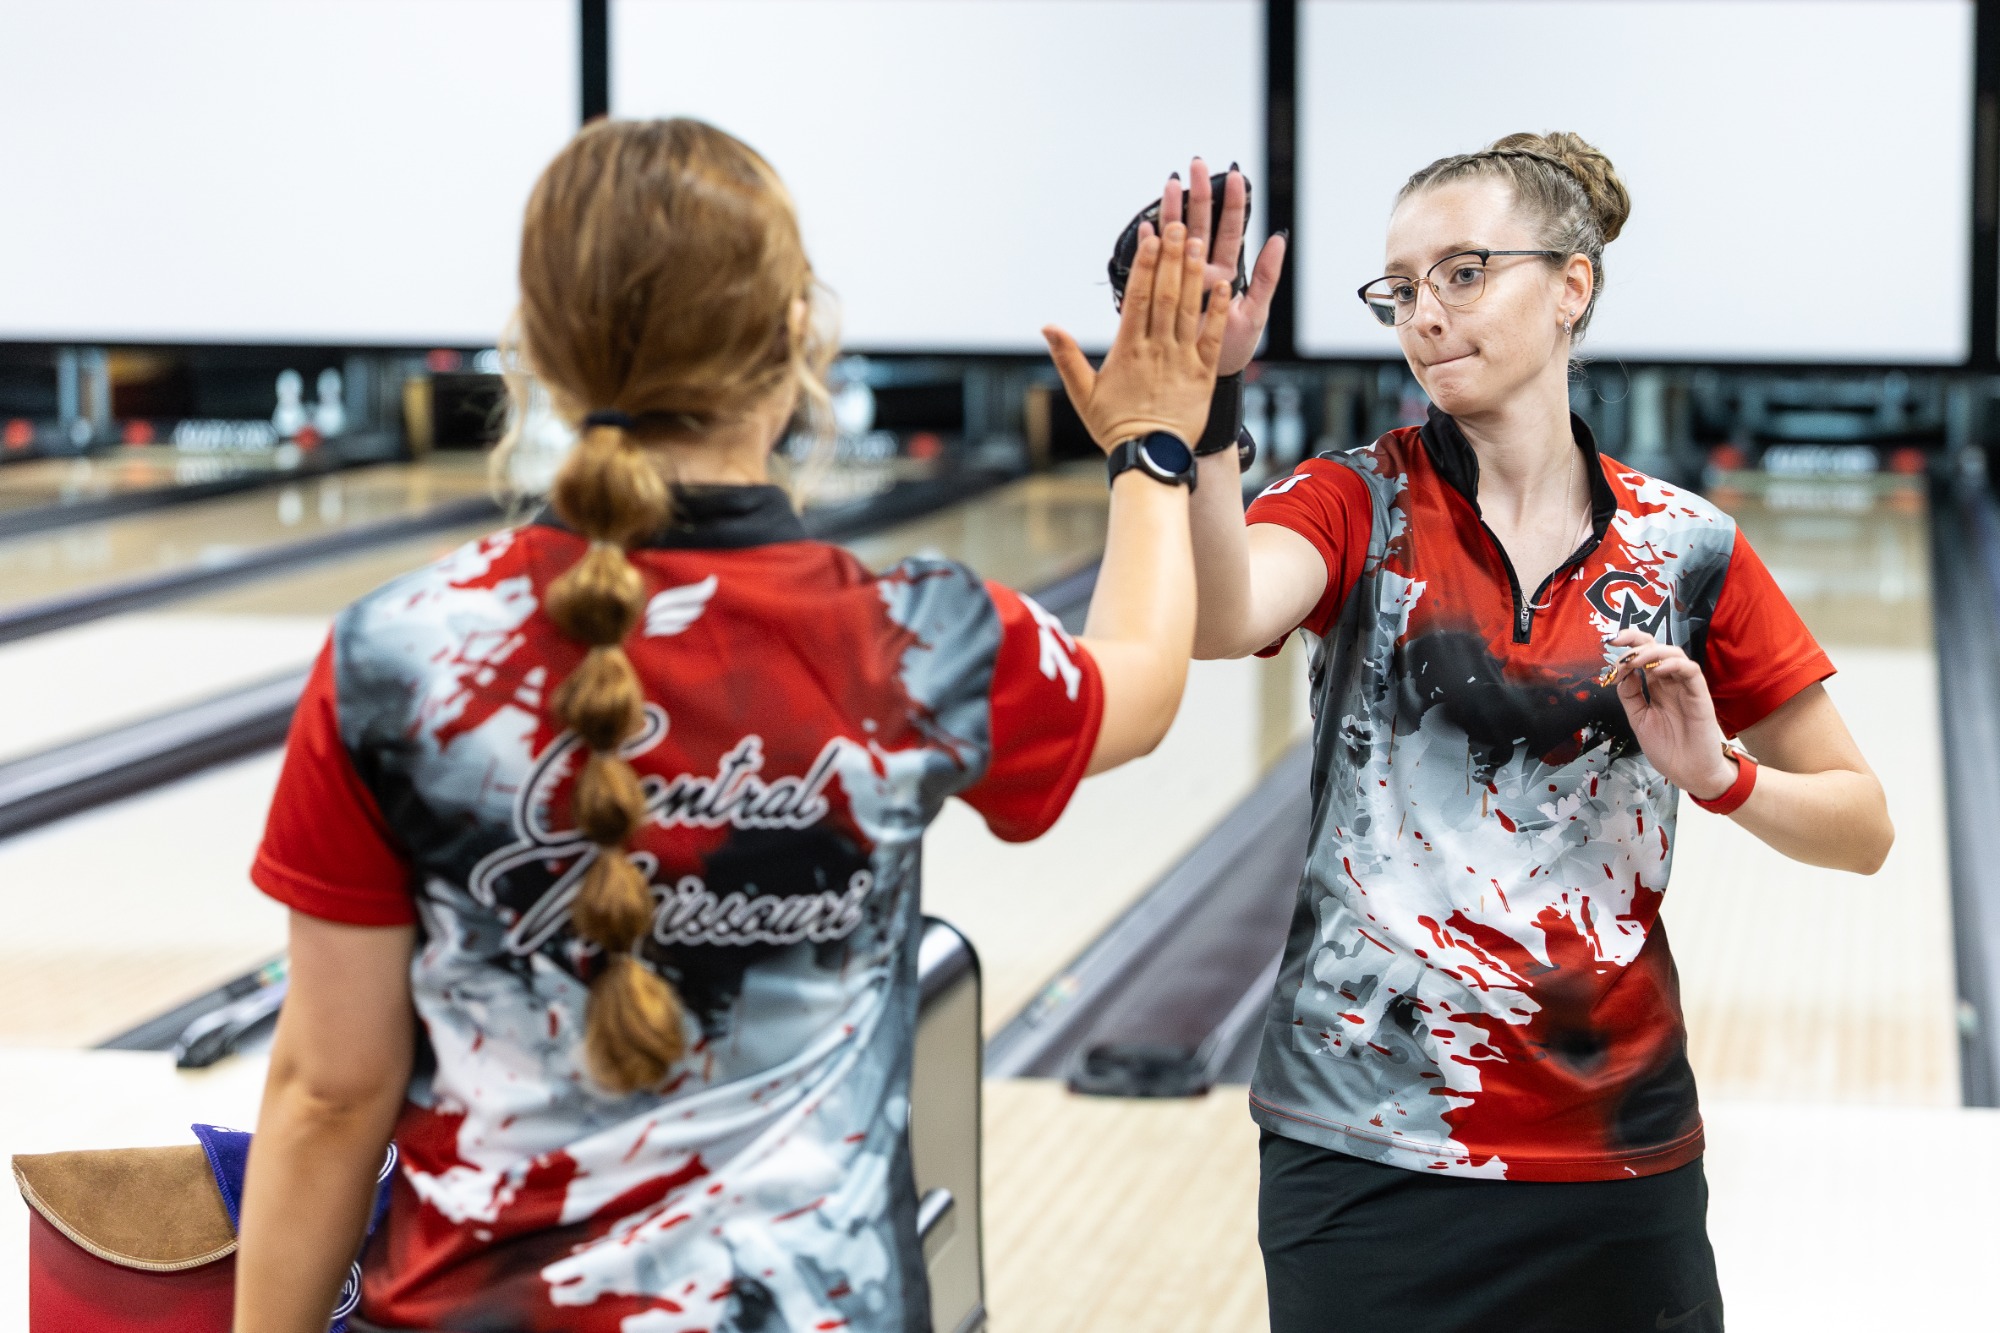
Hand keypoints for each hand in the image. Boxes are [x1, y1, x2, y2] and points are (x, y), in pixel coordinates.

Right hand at [1044, 214, 1230, 451]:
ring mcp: (1182, 360)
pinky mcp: (1203, 374)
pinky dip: (1218, 310)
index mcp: (1128, 350)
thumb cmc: (1115, 428)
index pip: (1138, 297)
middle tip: (1176, 223)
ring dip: (1193, 273)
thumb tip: (1047, 327)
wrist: (1150, 458)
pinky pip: (1212, 337)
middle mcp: (1156, 349)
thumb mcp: (1083, 394)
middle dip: (1171, 256)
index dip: (1145, 264)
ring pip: (1188, 309)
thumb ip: (1066, 357)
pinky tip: (1225, 285)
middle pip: (1165, 294)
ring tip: (1197, 241)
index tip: (1149, 236)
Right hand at [1161, 157, 1286, 375]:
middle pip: (1201, 226)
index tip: (1234, 175)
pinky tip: (1147, 227)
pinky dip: (1150, 247)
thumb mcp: (1255, 313)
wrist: (1205, 381)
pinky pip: (1153, 268)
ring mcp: (1179, 283)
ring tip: (1172, 184)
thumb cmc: (1232, 351)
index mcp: (1225, 274)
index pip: (1229, 231)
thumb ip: (1266, 276)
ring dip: (1174, 211)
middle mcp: (1201, 274)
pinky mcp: (1160, 298)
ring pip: (1177, 240)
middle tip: (1196, 165)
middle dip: (1199, 194)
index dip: (1232, 204)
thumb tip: (1279, 238)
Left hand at [1603, 630, 1735, 798]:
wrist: (1689, 773)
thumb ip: (1631, 697)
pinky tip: (1657, 670)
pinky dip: (1673, 665)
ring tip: (1633, 661)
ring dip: (1651, 652)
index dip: (1628, 645)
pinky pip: (1691, 671)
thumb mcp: (1639, 720)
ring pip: (1674, 654)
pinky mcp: (1700, 696)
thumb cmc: (1668, 748)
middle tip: (1616, 643)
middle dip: (1635, 639)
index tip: (1608, 643)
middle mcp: (1671, 682)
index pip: (1643, 656)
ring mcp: (1686, 687)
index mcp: (1656, 686)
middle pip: (1657, 648)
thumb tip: (1621, 674)